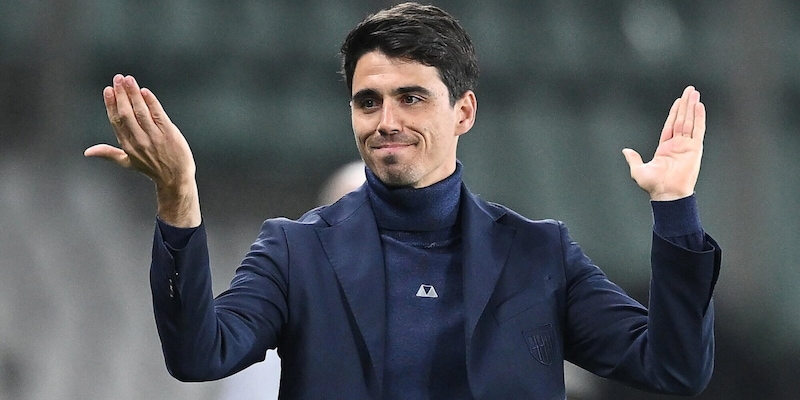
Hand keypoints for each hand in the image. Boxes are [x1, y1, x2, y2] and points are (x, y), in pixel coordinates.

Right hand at [85, 74, 200, 226]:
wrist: (175, 178)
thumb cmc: (151, 168)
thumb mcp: (128, 162)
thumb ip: (109, 153)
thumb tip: (87, 152)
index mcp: (127, 146)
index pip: (116, 121)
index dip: (111, 104)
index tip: (108, 89)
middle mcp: (139, 141)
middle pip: (126, 113)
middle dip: (121, 94)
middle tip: (118, 78)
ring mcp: (154, 137)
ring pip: (140, 111)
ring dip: (133, 94)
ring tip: (129, 79)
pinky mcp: (168, 133)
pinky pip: (158, 114)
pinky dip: (151, 102)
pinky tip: (144, 91)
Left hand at [622, 86, 705, 200]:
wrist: (667, 194)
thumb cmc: (654, 185)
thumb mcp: (638, 170)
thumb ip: (634, 159)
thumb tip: (626, 151)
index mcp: (666, 148)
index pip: (671, 125)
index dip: (675, 112)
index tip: (679, 101)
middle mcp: (678, 145)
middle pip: (682, 119)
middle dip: (686, 104)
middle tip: (690, 90)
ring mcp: (687, 146)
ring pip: (690, 121)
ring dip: (692, 107)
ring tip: (694, 93)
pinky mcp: (695, 149)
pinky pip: (698, 130)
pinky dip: (699, 118)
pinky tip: (699, 106)